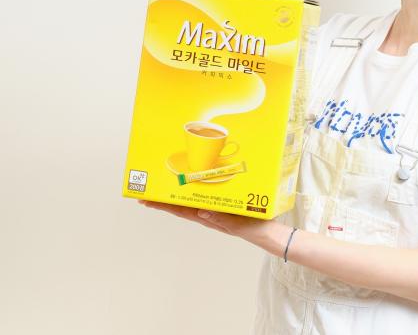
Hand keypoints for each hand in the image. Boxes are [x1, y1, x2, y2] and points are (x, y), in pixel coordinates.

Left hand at [137, 199, 274, 245]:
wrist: (266, 232)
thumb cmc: (252, 228)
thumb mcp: (236, 224)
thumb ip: (221, 218)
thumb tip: (201, 212)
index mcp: (208, 217)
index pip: (180, 210)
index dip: (162, 205)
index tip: (146, 201)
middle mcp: (207, 214)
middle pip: (179, 207)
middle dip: (162, 201)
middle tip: (144, 195)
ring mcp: (213, 211)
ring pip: (188, 204)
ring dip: (173, 199)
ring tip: (160, 193)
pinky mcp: (221, 207)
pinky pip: (202, 201)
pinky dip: (192, 196)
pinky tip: (189, 191)